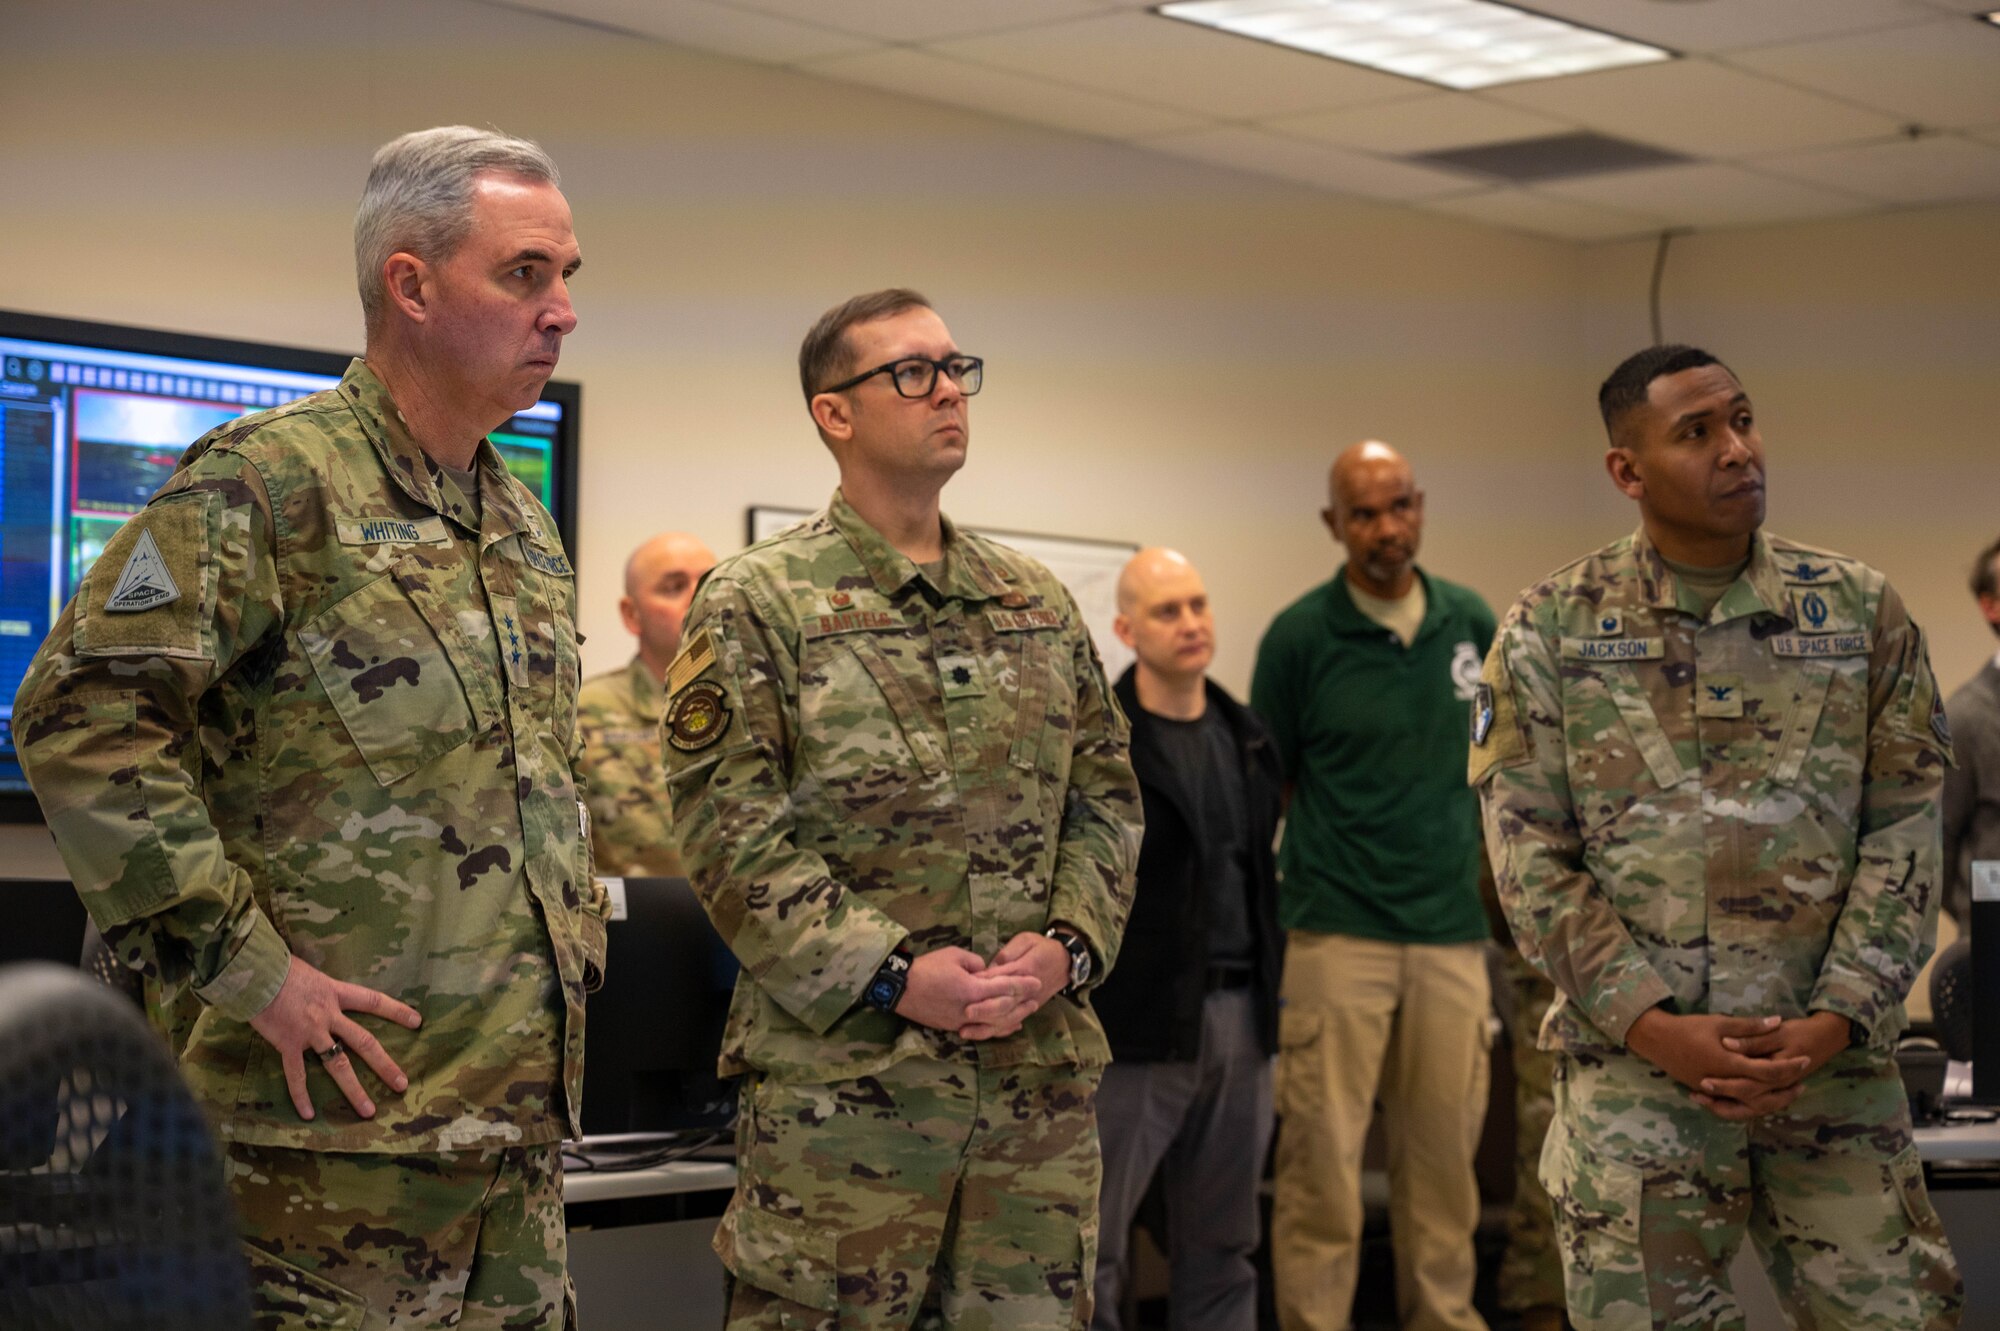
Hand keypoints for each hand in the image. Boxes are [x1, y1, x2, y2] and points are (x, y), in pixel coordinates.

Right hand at [248, 955, 421, 1120]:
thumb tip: (320, 990)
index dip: (396, 1011)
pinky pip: (296, 1075)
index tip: (417, 1021)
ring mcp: (310, 1032)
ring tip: (368, 1111)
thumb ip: (320, 987)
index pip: (373, 1001)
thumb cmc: (278, 968)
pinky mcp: (288, 1044)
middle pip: (364, 1042)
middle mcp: (328, 1015)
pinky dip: (301, 1096)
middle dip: (385, 1065)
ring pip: (338, 1065)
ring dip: (354, 1090)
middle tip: (402, 1084)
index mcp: (335, 992)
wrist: (255, 974)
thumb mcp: (310, 972)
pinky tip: (308, 1114)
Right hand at [895, 946, 1042, 1038]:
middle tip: (1037, 998)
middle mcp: (969, 1009)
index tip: (1037, 982)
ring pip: (994, 1023)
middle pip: (1003, 1008)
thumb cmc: (927, 968)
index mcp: (971, 989)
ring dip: (1012, 1018)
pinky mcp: (953, 1027)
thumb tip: (985, 971)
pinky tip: (1007, 1026)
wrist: (900, 989)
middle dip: (1021, 1003)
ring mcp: (961, 1021)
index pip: (1003, 987)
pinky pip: (981, 1029)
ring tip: (1026, 1013)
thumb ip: (975, 963)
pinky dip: (996, 1028)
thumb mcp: (953, 955)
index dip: (1022, 984)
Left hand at [969, 933, 1070, 1039]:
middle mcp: (1026, 990)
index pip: (1002, 978)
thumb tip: (991, 966)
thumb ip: (1009, 953)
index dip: (984, 982)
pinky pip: (1012, 1022)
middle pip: (1003, 1003)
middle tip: (965, 1012)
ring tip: (965, 1031)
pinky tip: (981, 1034)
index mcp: (1025, 970)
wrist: (1066, 962)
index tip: (966, 986)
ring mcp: (1028, 1002)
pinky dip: (997, 1030)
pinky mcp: (1028, 1008)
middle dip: (984, 1009)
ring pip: (1006, 1018)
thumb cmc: (1043, 947)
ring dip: (986, 1026)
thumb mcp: (1027, 940)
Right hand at [1624, 1009, 1807, 1120]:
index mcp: (1730, 1064)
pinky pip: (1736, 1102)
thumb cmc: (1688, 1028)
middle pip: (1763, 1092)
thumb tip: (1778, 1022)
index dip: (1789, 1066)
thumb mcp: (1719, 1023)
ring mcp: (1716, 1091)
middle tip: (1803, 1079)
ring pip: (1750, 1102)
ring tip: (1786, 1090)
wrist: (1656, 1040)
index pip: (1768, 1071)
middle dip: (1785, 1086)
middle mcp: (1725, 1082)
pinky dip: (1752, 1100)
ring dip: (1771, 1098)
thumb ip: (1750, 1026)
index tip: (1805, 1059)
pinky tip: (1761, 1093)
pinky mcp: (1708, 1091)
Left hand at [1695, 1011, 1852, 1109]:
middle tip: (1696, 1093)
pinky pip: (1754, 1105)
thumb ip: (1753, 1038)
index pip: (1748, 1086)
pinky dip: (1735, 1104)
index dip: (1725, 1085)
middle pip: (1747, 1102)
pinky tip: (1714, 1098)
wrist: (1828, 1036)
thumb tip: (1727, 1043)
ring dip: (1725, 1106)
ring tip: (1699, 1098)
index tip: (1702, 1082)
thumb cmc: (1802, 1032)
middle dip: (1720, 1101)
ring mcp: (1778, 1090)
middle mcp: (1778, 1087)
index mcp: (1779, 1073)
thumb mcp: (1779, 1032)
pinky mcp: (1775, 1089)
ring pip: (1750, 1109)